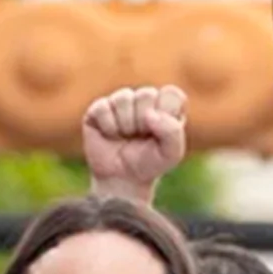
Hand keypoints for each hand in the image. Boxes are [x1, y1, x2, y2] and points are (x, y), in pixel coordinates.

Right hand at [83, 86, 188, 203]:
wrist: (121, 180)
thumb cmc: (149, 164)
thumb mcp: (171, 153)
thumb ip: (172, 131)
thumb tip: (149, 114)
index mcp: (166, 106)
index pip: (171, 93)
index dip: (166, 114)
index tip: (160, 134)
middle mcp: (144, 99)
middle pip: (147, 94)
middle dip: (144, 122)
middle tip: (140, 137)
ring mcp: (121, 102)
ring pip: (124, 97)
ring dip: (126, 124)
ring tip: (126, 136)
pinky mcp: (99, 108)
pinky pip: (104, 107)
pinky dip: (109, 127)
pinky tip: (110, 135)